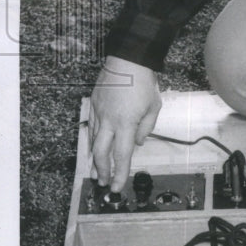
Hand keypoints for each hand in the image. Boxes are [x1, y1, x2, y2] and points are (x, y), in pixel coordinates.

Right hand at [89, 56, 161, 191]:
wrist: (128, 59)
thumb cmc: (144, 82)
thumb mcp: (154, 105)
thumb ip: (146, 127)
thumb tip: (137, 143)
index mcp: (126, 123)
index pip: (122, 155)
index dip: (119, 173)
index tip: (116, 186)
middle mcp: (109, 120)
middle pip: (101, 152)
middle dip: (101, 170)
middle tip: (102, 182)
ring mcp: (99, 112)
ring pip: (93, 140)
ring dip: (95, 157)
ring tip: (97, 169)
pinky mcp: (93, 104)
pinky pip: (91, 127)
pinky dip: (93, 140)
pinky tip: (95, 146)